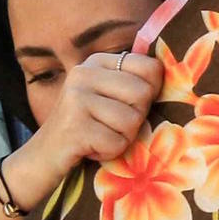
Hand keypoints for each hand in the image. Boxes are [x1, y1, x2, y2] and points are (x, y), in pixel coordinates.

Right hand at [0, 50, 157, 207]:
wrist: (43, 157)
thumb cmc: (85, 128)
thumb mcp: (105, 97)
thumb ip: (132, 83)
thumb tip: (175, 76)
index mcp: (96, 62)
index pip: (149, 67)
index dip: (150, 92)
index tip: (129, 105)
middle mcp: (83, 74)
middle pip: (143, 94)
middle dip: (134, 119)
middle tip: (110, 125)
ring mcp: (76, 99)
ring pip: (132, 121)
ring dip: (121, 138)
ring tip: (99, 136)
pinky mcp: (74, 127)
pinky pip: (117, 143)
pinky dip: (108, 153)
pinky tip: (90, 148)